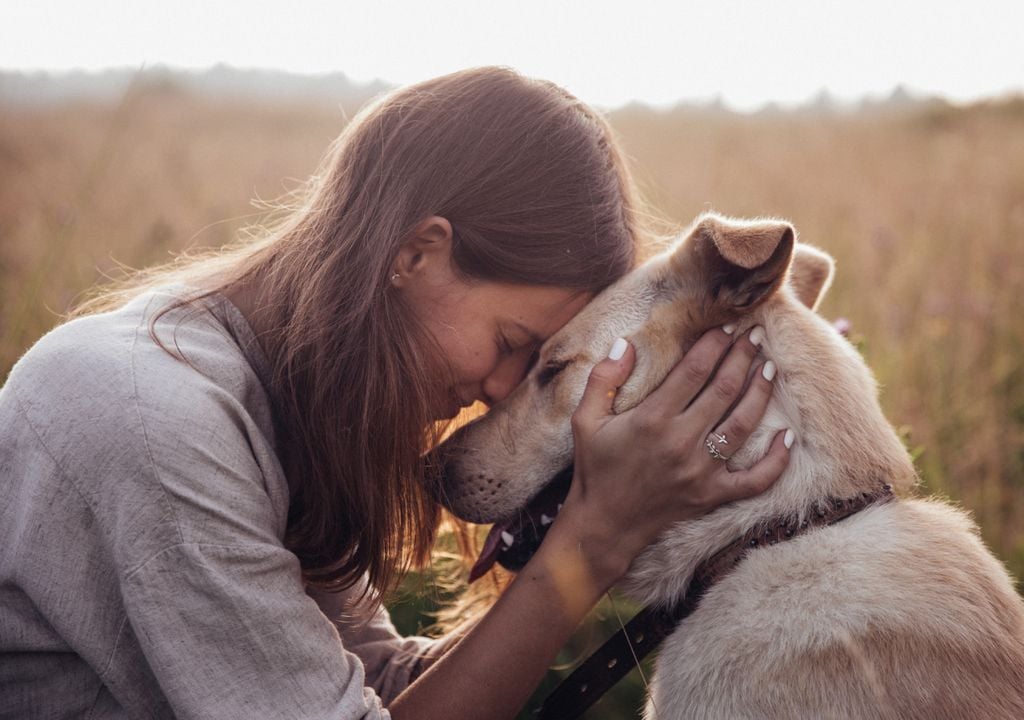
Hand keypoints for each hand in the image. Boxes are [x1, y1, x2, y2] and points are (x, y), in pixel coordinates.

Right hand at [556, 327, 790, 585]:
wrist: (603, 525)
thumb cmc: (595, 468)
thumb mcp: (585, 420)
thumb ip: (603, 379)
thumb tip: (627, 344)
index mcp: (651, 419)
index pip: (694, 370)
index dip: (714, 344)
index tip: (726, 327)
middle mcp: (680, 442)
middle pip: (724, 390)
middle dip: (742, 357)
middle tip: (754, 336)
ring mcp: (701, 471)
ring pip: (743, 424)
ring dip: (760, 393)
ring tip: (769, 368)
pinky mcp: (712, 495)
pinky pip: (756, 479)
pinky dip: (777, 460)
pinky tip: (788, 436)